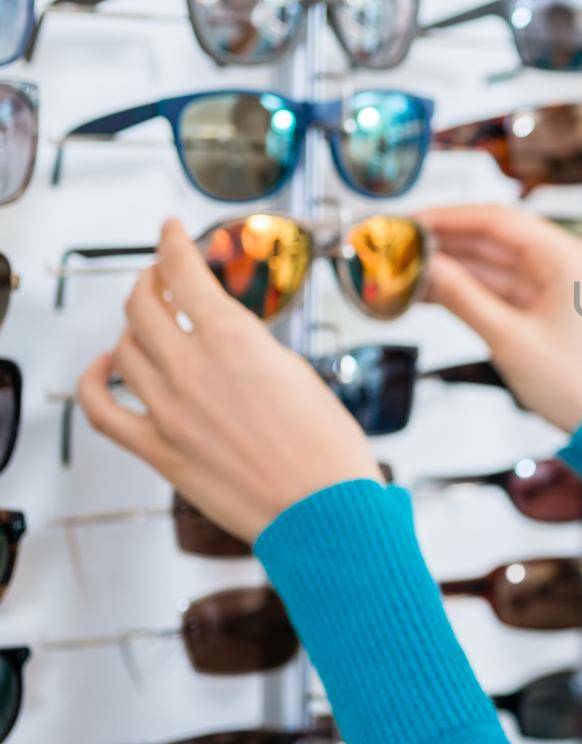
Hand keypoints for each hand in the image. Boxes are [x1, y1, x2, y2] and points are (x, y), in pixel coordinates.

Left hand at [76, 219, 383, 542]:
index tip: (173, 231)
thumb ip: (252, 349)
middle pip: (143, 304)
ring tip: (144, 322)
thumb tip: (227, 339)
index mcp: (235, 340)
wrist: (325, 512)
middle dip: (149, 280)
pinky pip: (101, 408)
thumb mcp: (299, 374)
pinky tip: (103, 369)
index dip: (173, 243)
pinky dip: (92, 381)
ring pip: (123, 348)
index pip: (184, 272)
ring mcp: (167, 410)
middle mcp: (192, 369)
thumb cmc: (328, 451)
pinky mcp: (158, 450)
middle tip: (159, 275)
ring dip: (131, 327)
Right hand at [416, 205, 581, 432]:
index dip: (446, 218)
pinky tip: (430, 292)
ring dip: (450, 268)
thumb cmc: (581, 384)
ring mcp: (555, 285)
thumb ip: (463, 298)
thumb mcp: (511, 340)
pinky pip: (501, 288)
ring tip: (401, 271)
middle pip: (492, 238)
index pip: (496, 220)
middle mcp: (563, 262)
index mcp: (566, 257)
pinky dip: (467, 290)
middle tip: (395, 246)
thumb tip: (425, 266)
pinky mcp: (547, 308)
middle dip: (442, 243)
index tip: (407, 222)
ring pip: (492, 264)